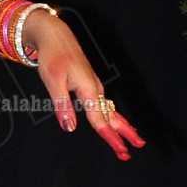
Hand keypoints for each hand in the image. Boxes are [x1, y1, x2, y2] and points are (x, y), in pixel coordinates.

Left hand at [23, 10, 144, 161]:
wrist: (56, 35)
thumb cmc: (53, 57)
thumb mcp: (53, 81)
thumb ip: (62, 105)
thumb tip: (70, 127)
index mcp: (88, 89)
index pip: (99, 119)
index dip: (109, 137)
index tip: (120, 150)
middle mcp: (95, 89)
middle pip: (112, 116)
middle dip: (122, 134)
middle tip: (133, 150)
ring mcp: (94, 86)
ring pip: (110, 110)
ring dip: (120, 127)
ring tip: (131, 140)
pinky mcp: (90, 84)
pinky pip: (105, 104)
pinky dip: (113, 116)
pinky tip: (114, 122)